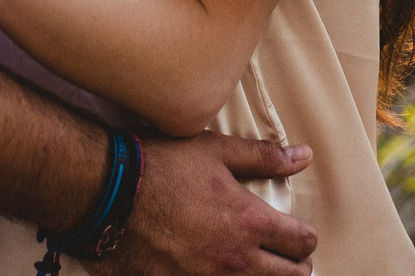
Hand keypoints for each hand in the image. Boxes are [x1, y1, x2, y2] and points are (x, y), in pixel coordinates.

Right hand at [101, 134, 316, 275]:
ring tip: (259, 269)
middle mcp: (236, 260)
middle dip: (295, 267)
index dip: (305, 238)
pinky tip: (221, 274)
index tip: (299, 235)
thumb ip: (264, 157)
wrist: (110, 196)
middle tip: (287, 258)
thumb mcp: (216, 151)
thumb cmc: (162, 167)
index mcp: (250, 222)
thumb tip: (304, 157)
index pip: (301, 242)